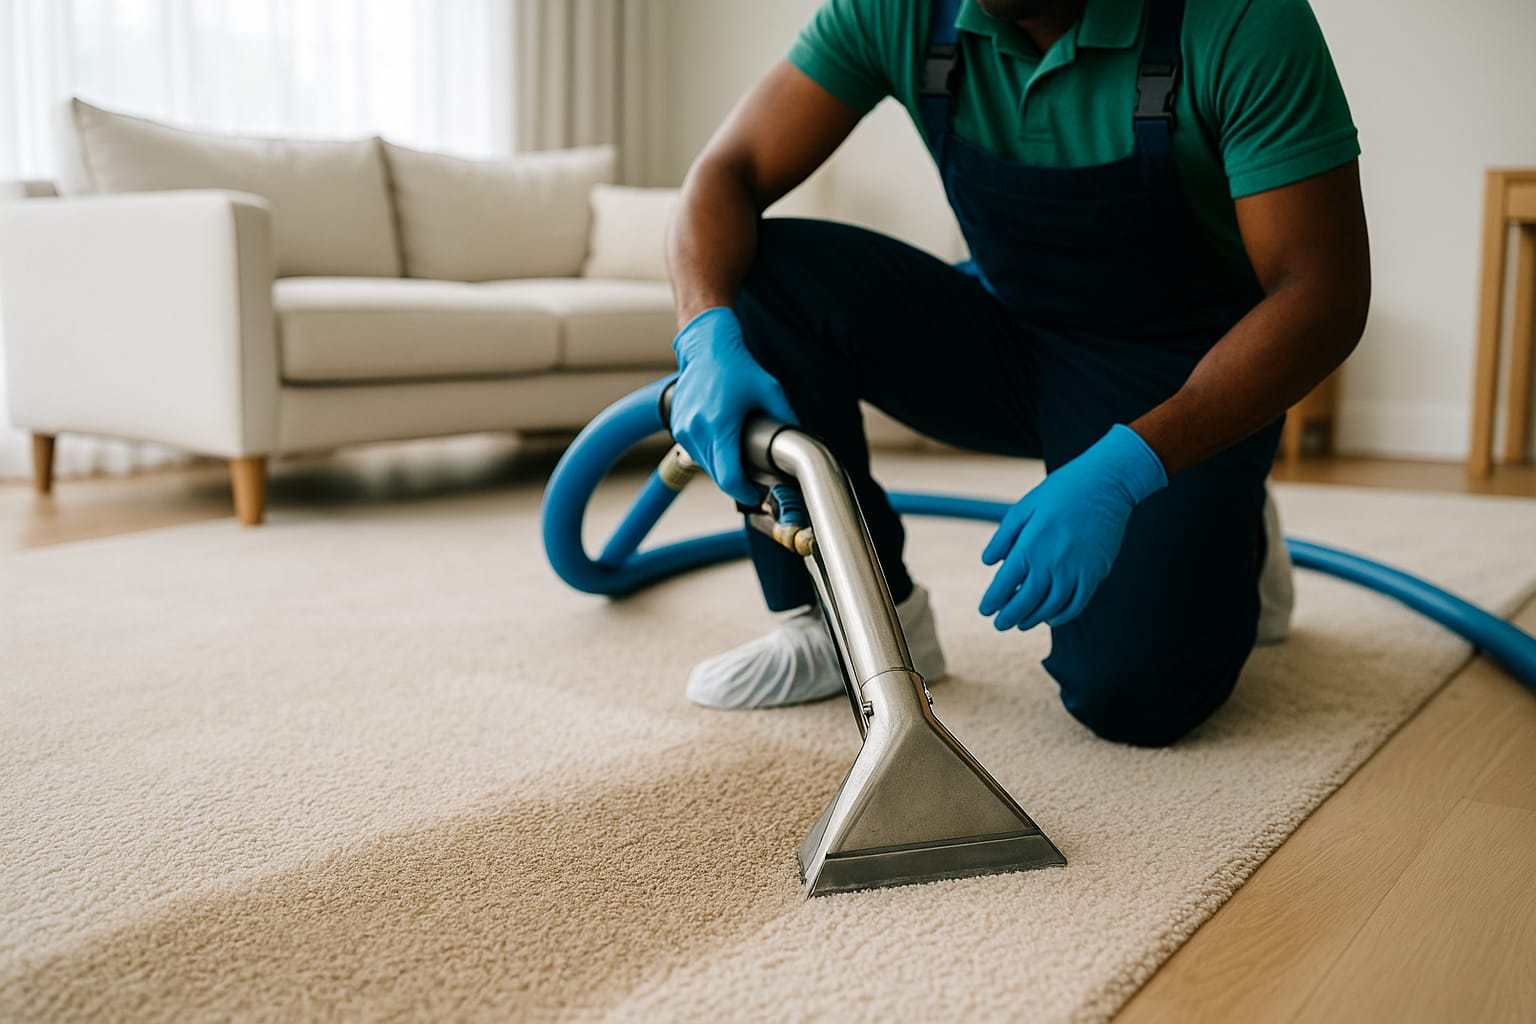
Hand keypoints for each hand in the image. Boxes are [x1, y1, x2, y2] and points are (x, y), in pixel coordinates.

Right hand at [669, 307, 796, 505]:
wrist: (706, 348)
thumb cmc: (737, 367)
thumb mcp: (771, 391)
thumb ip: (786, 419)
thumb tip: (799, 442)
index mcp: (719, 426)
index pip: (728, 477)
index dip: (745, 492)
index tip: (756, 494)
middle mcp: (696, 430)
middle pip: (717, 476)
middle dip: (737, 481)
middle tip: (755, 478)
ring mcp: (683, 429)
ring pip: (705, 466)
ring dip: (722, 468)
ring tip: (739, 455)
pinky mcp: (676, 426)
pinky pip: (695, 452)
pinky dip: (710, 454)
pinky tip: (723, 442)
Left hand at [979, 425, 1166, 630]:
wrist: (1107, 483)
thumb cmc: (1061, 491)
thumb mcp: (1024, 507)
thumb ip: (1004, 537)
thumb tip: (988, 563)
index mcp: (1031, 545)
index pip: (1005, 584)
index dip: (993, 601)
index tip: (985, 610)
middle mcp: (1053, 562)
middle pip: (1026, 602)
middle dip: (1009, 617)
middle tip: (1000, 624)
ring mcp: (1076, 571)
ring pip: (1051, 608)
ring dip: (1033, 619)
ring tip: (1021, 623)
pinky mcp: (1096, 573)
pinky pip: (1077, 604)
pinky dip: (1062, 615)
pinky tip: (1051, 617)